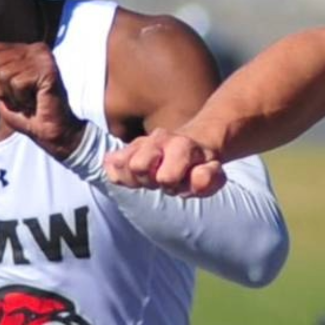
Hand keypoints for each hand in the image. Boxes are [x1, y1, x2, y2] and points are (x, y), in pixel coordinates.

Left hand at [0, 38, 83, 160]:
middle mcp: (35, 49)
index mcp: (23, 50)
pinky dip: (22, 99)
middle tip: (22, 97)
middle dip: (1, 86)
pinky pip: (17, 82)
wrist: (49, 133)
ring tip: (29, 100)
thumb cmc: (25, 113)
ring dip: (12, 95)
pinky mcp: (48, 70)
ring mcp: (43, 58)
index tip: (12, 89)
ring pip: (4, 72)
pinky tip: (36, 102)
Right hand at [105, 128, 226, 197]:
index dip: (173, 185)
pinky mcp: (126, 147)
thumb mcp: (213, 174)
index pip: (165, 175)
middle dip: (150, 180)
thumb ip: (209, 179)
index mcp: (181, 145)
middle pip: (137, 166)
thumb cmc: (201, 164)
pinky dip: (119, 173)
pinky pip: (110, 163)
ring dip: (133, 177)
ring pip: (121, 164)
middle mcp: (158, 139)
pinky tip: (135, 176)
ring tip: (149, 178)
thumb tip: (197, 178)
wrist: (193, 143)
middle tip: (161, 180)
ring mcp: (140, 142)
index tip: (180, 182)